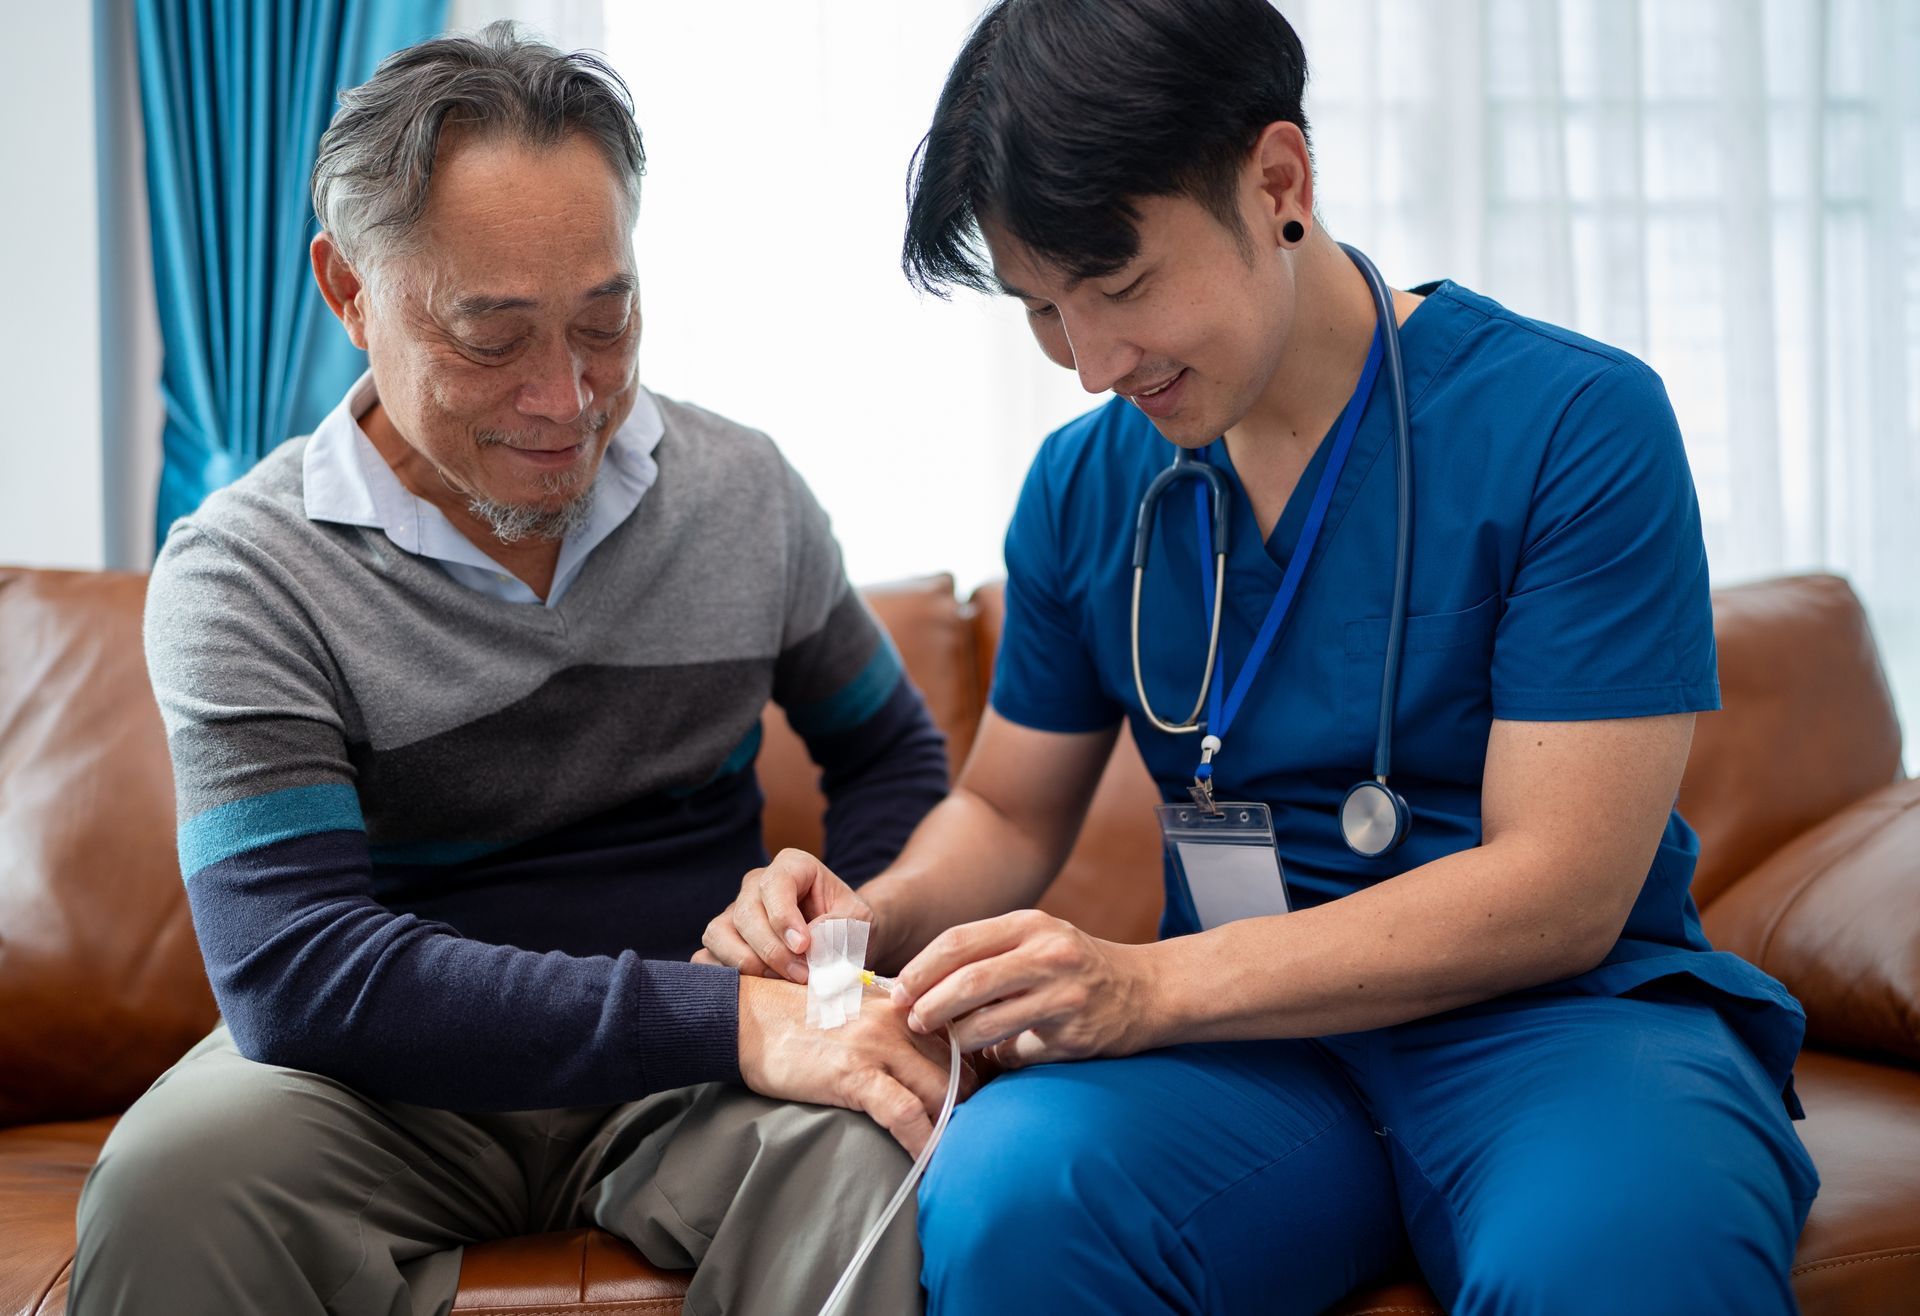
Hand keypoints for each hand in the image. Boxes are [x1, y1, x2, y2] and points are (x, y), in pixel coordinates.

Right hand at [696, 849, 869, 983]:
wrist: (843, 943)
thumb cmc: (850, 926)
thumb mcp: (859, 921)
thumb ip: (839, 926)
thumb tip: (810, 945)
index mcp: (792, 867)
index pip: (775, 883)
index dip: (783, 916)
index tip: (803, 946)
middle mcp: (756, 886)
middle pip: (746, 913)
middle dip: (771, 950)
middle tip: (800, 975)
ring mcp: (735, 913)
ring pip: (718, 933)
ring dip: (746, 963)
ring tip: (779, 982)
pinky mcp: (724, 942)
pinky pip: (706, 957)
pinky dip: (725, 975)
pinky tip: (754, 988)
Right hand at [736, 973, 975, 1154]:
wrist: (746, 1017)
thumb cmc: (799, 1019)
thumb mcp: (858, 1011)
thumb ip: (895, 1028)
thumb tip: (927, 1060)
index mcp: (905, 1003)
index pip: (963, 1039)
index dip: (979, 1074)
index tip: (985, 1103)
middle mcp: (900, 1019)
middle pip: (962, 1069)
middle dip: (972, 1106)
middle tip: (975, 1137)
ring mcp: (878, 1046)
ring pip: (942, 1091)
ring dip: (954, 1127)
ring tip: (961, 1157)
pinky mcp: (854, 1074)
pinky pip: (905, 1114)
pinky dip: (923, 1141)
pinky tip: (928, 1162)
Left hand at [892, 909, 1154, 1070]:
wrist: (1149, 990)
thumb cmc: (1078, 966)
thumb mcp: (1039, 940)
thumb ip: (990, 954)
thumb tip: (921, 984)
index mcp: (1030, 924)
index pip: (958, 941)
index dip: (921, 968)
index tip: (899, 991)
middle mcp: (1048, 953)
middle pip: (968, 981)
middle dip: (929, 1005)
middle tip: (913, 1021)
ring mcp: (1064, 994)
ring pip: (987, 1022)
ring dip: (957, 1038)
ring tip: (948, 1041)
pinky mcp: (1074, 1034)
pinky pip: (1017, 1051)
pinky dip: (997, 1056)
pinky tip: (994, 1056)